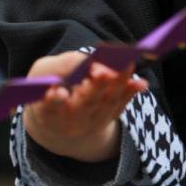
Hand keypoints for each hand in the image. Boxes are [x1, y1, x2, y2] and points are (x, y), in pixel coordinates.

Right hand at [22, 50, 147, 162]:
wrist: (58, 120)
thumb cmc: (48, 85)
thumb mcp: (44, 72)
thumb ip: (63, 66)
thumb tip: (91, 61)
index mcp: (46, 112)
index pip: (48, 107)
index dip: (54, 100)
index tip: (59, 93)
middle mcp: (70, 122)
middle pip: (85, 104)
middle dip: (96, 86)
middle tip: (105, 71)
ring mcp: (91, 123)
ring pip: (107, 103)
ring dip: (119, 84)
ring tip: (127, 64)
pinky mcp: (108, 119)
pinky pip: (121, 105)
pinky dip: (130, 93)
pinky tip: (140, 83)